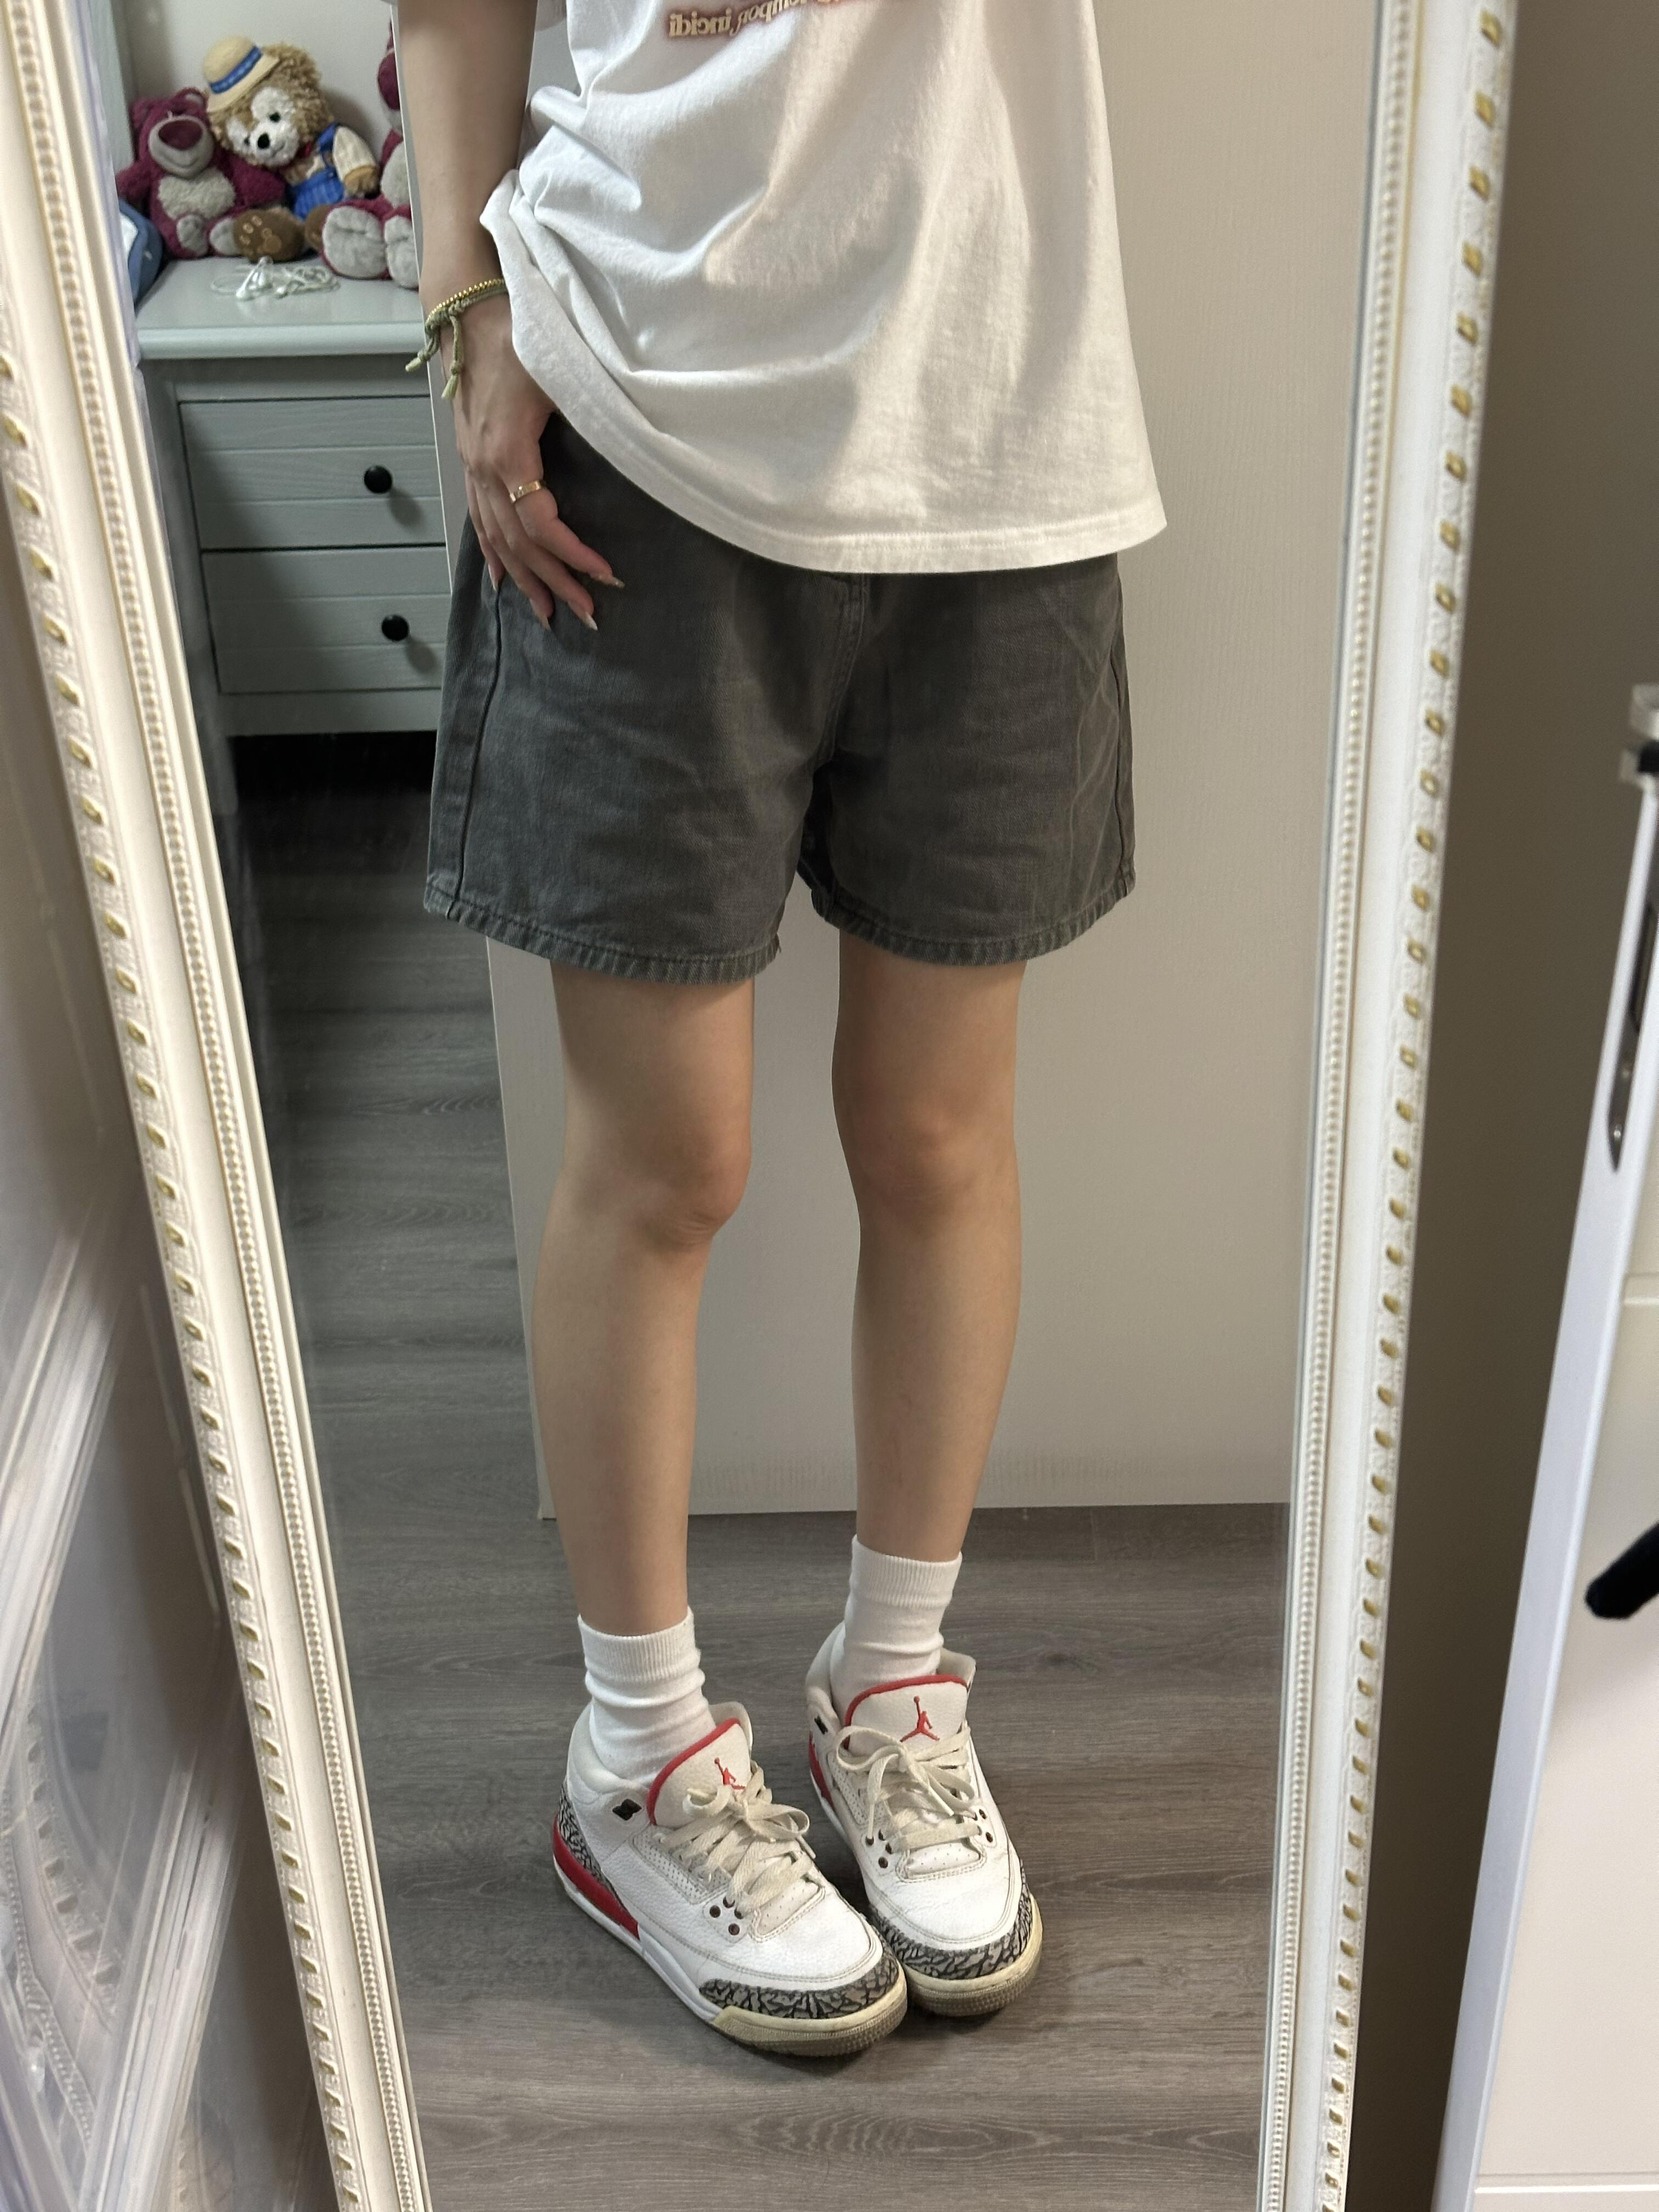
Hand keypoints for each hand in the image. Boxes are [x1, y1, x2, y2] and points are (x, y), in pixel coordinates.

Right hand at [442, 292, 617, 627]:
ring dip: (524, 579)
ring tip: (547, 614)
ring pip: (496, 539)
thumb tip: (628, 447)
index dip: (573, 554)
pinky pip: (478, 520)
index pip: (540, 523)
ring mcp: (471, 467)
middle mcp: (483, 469)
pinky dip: (491, 554)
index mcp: (507, 453)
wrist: (465, 310)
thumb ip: (589, 413)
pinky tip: (501, 581)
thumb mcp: (559, 372)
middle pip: (519, 544)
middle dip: (554, 582)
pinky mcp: (469, 461)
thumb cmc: (516, 335)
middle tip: (586, 614)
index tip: (607, 575)